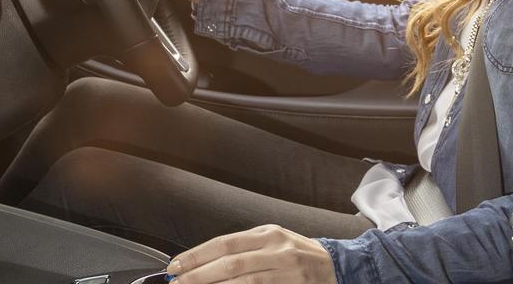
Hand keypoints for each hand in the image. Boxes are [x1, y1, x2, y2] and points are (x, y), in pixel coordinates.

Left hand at [165, 225, 338, 283]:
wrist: (337, 268)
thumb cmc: (298, 253)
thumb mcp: (273, 240)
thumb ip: (244, 247)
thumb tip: (205, 260)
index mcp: (268, 233)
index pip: (224, 243)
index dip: (197, 255)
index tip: (176, 265)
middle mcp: (277, 251)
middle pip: (231, 264)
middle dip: (199, 275)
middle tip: (177, 282)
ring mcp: (286, 273)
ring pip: (244, 283)